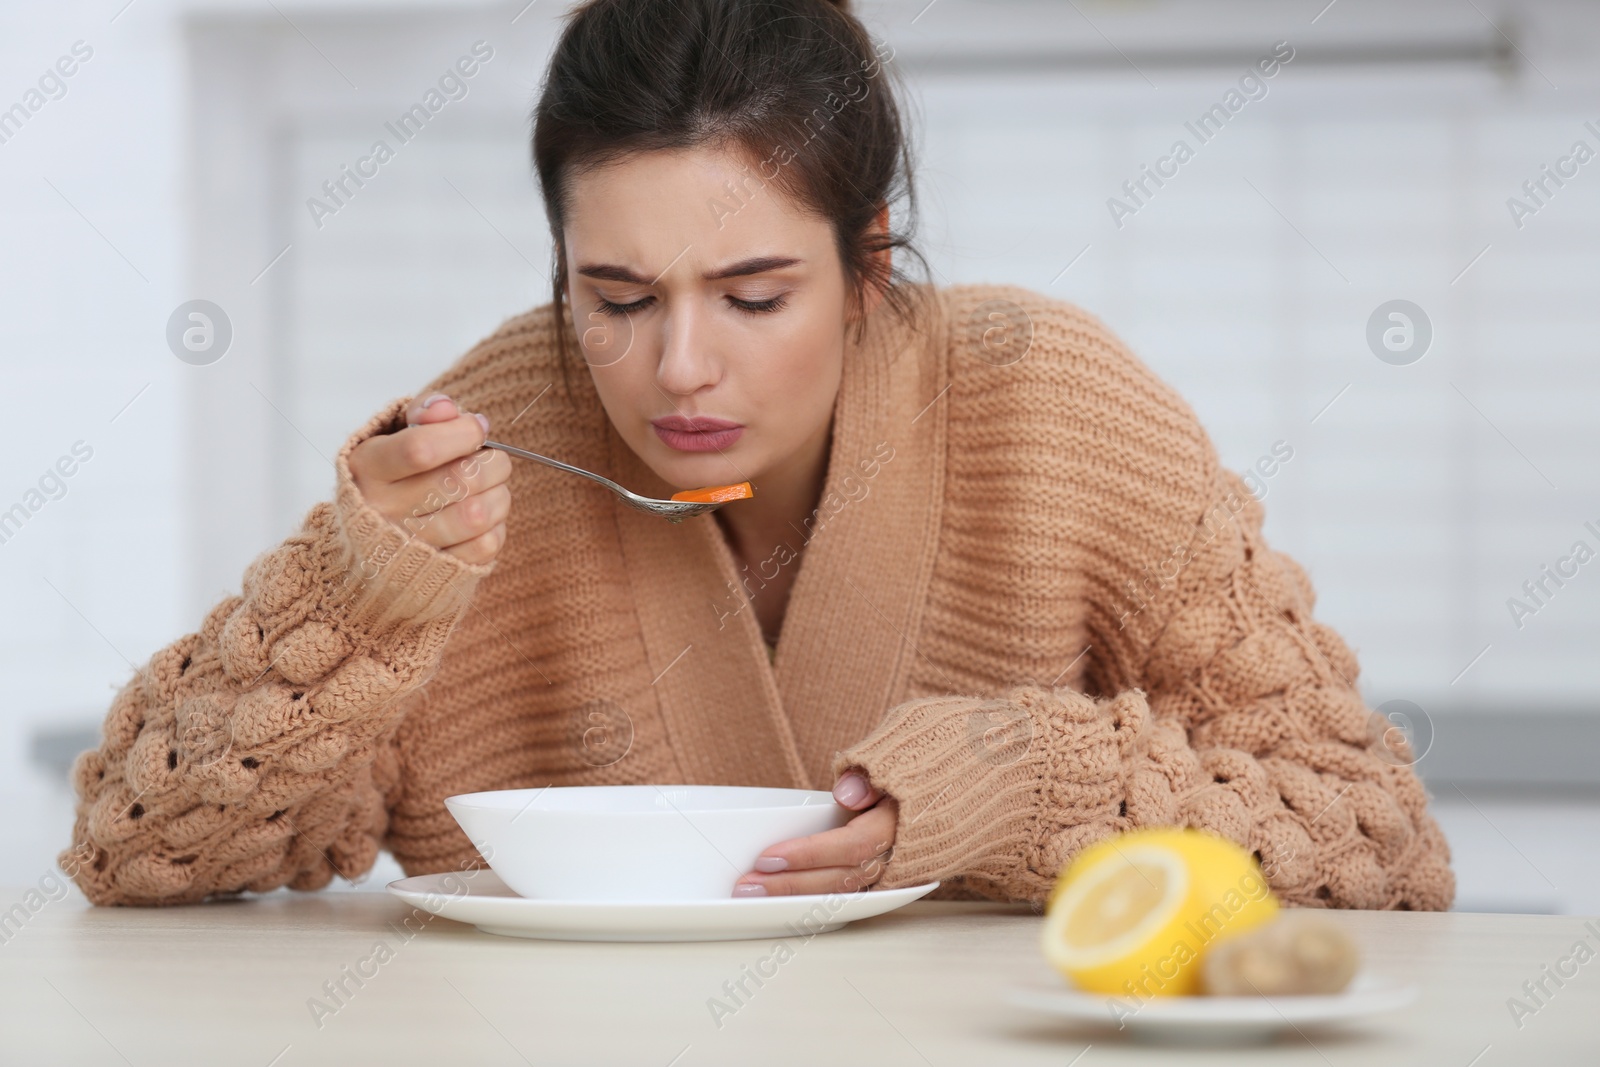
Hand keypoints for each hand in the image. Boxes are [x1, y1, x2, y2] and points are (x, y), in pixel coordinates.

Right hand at [348, 393, 511, 564]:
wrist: (368, 545)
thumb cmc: (394, 475)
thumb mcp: (395, 434)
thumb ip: (422, 413)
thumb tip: (447, 409)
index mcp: (368, 469)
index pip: (420, 449)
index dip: (462, 433)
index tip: (477, 428)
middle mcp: (382, 510)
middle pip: (459, 481)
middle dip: (493, 462)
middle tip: (494, 459)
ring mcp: (408, 547)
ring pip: (477, 515)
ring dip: (500, 495)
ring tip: (493, 487)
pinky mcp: (435, 573)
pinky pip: (485, 547)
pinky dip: (498, 527)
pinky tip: (486, 516)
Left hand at [732, 771, 896, 896]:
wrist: (941, 788)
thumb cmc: (906, 774)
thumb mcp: (891, 760)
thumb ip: (867, 777)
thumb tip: (846, 794)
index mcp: (900, 825)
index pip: (851, 846)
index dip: (808, 854)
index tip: (768, 857)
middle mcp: (899, 857)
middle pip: (841, 879)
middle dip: (791, 884)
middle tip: (749, 884)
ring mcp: (895, 875)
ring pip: (842, 893)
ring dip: (797, 896)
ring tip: (757, 893)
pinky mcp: (886, 883)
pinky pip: (848, 896)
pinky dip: (816, 899)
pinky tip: (785, 900)